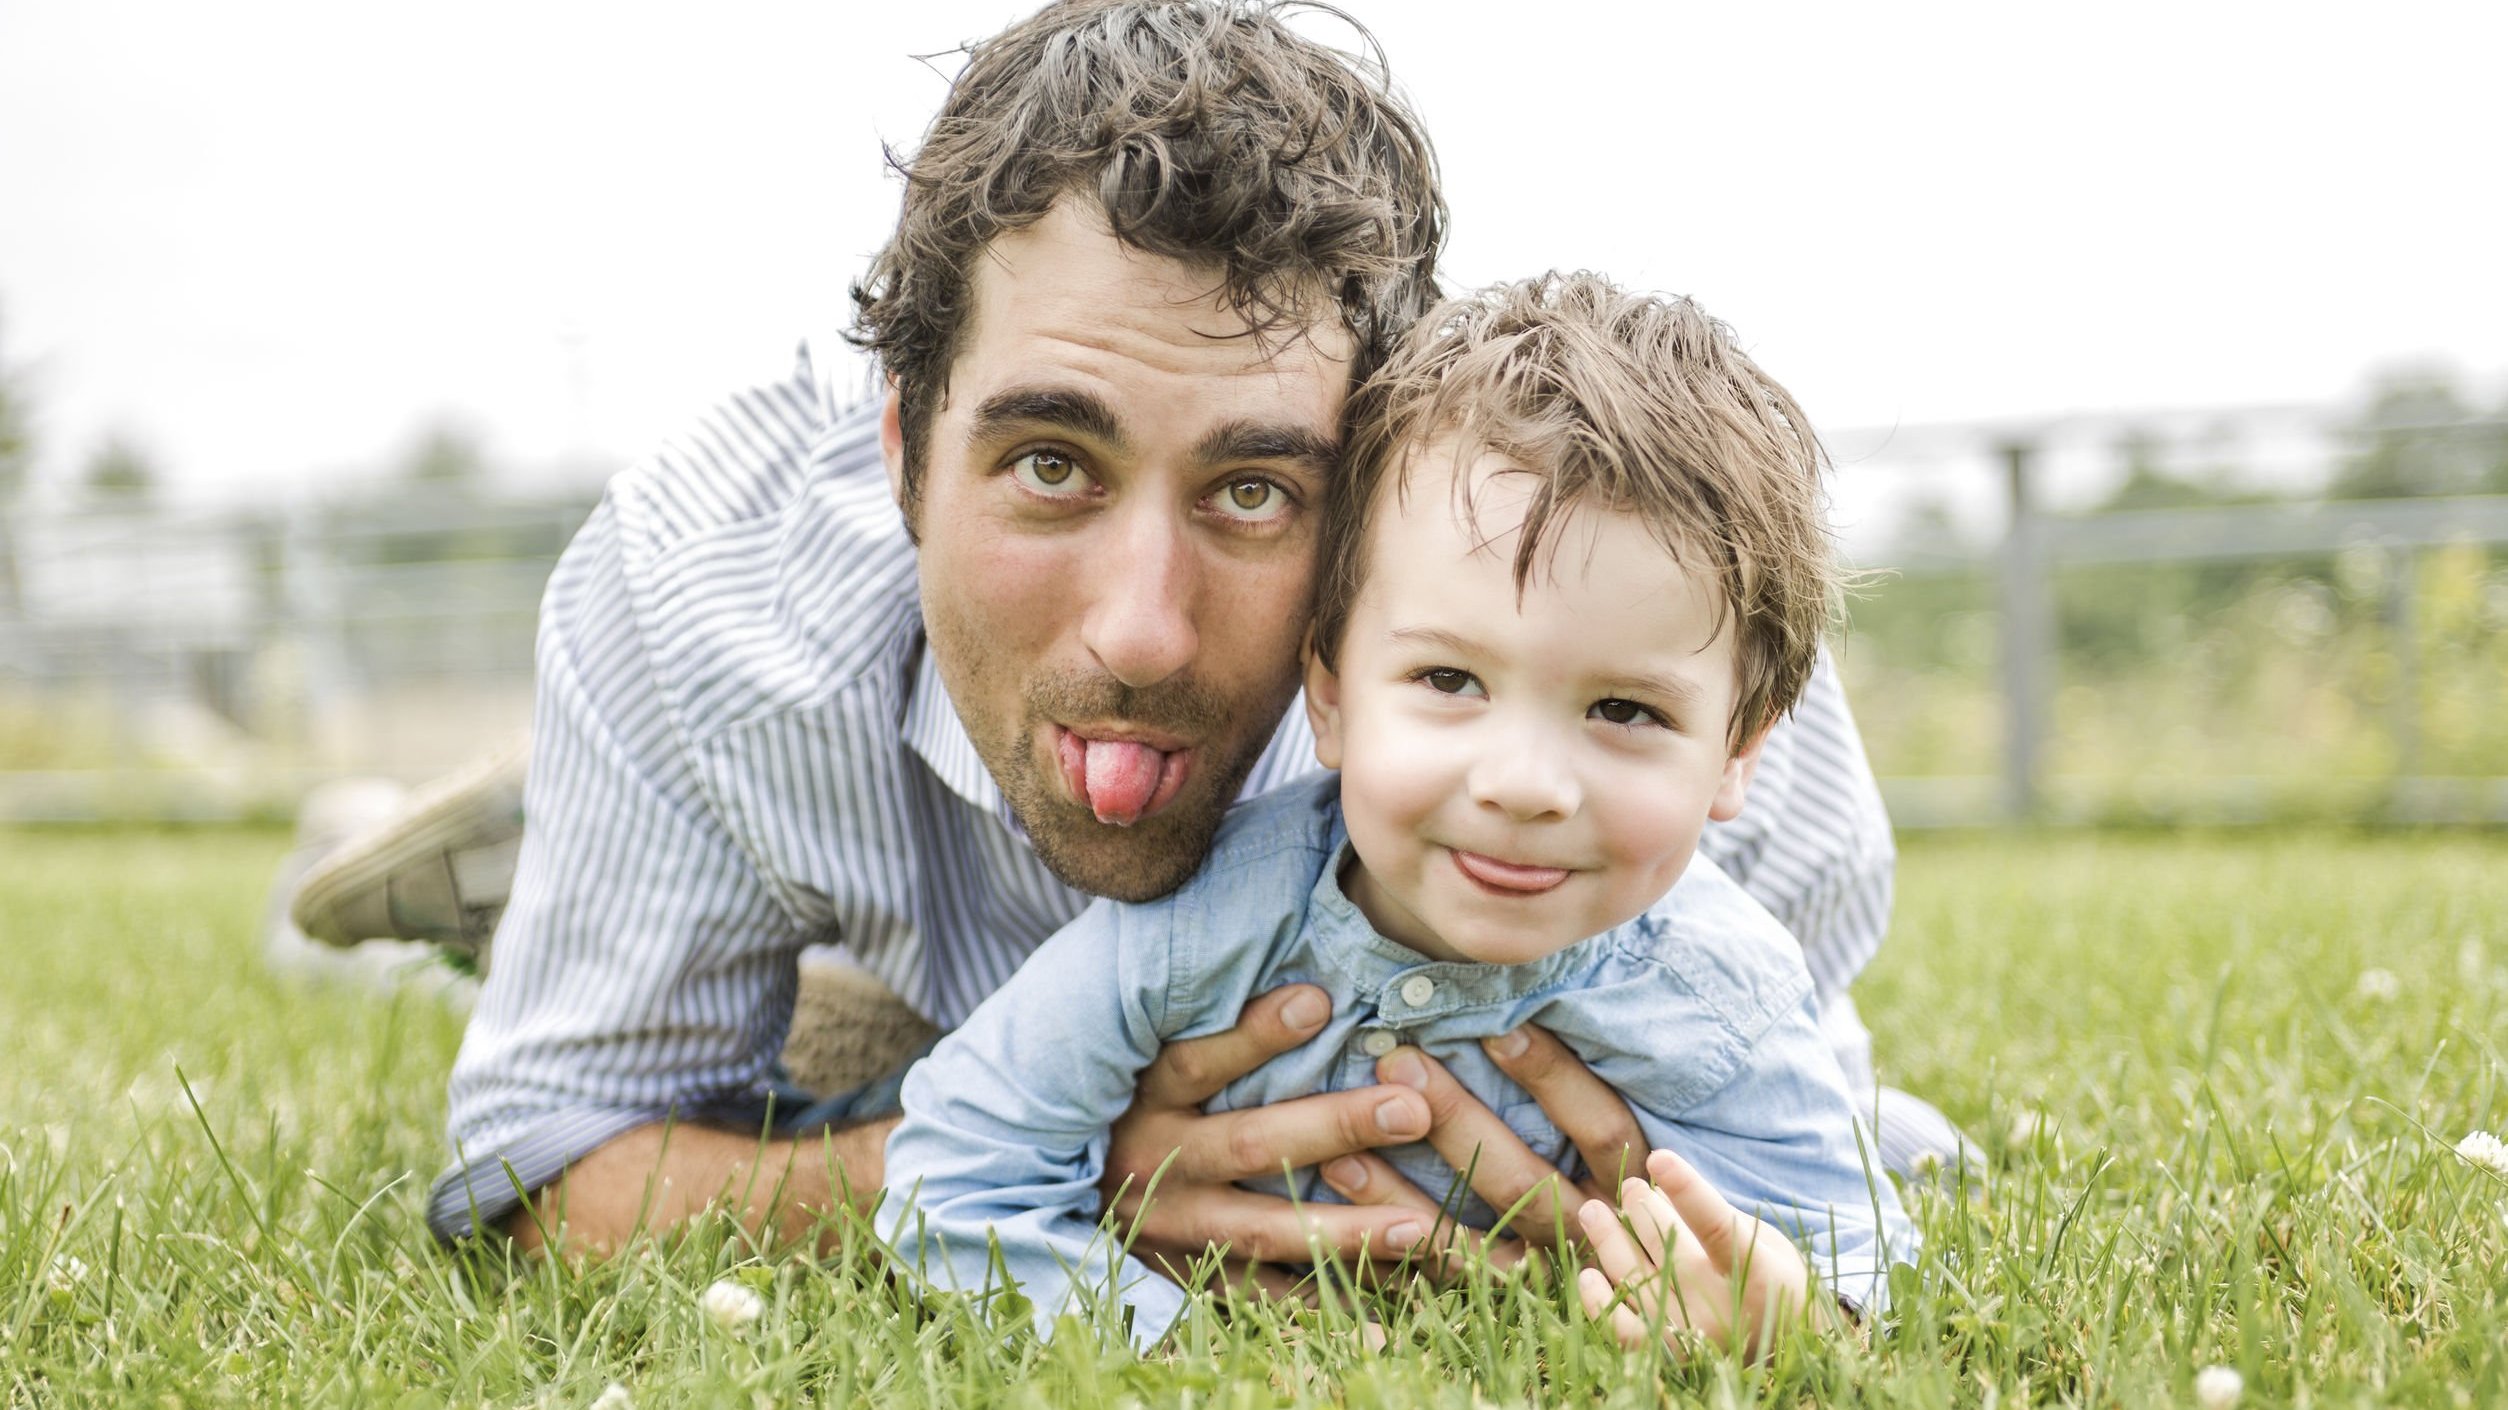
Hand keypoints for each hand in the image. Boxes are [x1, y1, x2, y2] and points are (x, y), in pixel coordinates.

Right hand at [1102, 983, 1436, 1297]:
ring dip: (1343, 1230)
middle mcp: (1154, 1164)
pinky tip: (1379, 1308)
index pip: (1196, 1061)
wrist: (1054, 1198)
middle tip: (1412, 1110)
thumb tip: (1298, 977)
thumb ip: (1200, 1022)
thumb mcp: (1140, 1059)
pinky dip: (1315, 1304)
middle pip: (1250, 1143)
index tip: (1321, 1000)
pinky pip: (1258, 1296)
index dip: (1254, 1034)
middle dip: (1335, 1127)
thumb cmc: (1126, 1105)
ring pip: (1261, 1230)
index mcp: (1142, 1099)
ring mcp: (1170, 1229)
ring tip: (1418, 1225)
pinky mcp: (1184, 1277)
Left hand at [1316, 1025, 1645, 1266]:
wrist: (1601, 1299)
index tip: (1499, 1028)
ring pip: (1472, 1235)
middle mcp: (1589, 1237)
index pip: (1603, 1131)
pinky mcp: (1493, 1304)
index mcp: (1630, 1187)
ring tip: (1344, 1139)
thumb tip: (1519, 999)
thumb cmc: (1590, 1168)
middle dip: (1458, 1119)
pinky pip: (1434, 1278)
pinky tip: (1340, 1191)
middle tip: (1400, 1062)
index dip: (1556, 1080)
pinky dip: (1384, 1236)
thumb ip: (1580, 1081)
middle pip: (1525, 1180)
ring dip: (1401, 1185)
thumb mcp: (1604, 1131)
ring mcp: (1540, 1278)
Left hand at [1575, 1147, 1830, 1359]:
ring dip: (1607, 1238)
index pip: (1716, 1226)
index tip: (1658, 1157)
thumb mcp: (1762, 1241)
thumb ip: (1713, 1214)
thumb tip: (1651, 1188)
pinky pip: (1620, 1328)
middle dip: (1640, 1206)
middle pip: (1666, 1244)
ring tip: (1594, 1211)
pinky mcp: (1665, 1356)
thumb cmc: (1770, 1281)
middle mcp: (1722, 1309)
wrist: (1786, 1352)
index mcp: (1757, 1274)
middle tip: (1631, 1187)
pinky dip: (1598, 1300)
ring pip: (1635, 1277)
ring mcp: (1691, 1335)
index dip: (1687, 1190)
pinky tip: (1590, 1273)